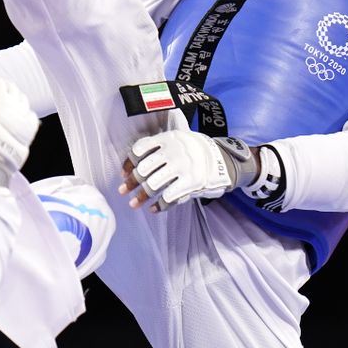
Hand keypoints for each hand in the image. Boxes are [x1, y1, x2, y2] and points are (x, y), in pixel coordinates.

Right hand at [0, 76, 39, 170]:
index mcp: (0, 98)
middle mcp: (16, 106)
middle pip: (11, 89)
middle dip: (1, 90)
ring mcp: (24, 119)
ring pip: (22, 100)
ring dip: (13, 100)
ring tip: (2, 109)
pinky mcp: (28, 133)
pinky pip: (31, 116)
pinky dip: (23, 114)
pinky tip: (14, 119)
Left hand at [118, 131, 257, 212]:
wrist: (224, 160)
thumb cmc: (195, 152)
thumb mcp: (178, 141)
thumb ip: (159, 149)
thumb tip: (132, 169)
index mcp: (169, 138)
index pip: (140, 149)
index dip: (129, 163)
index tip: (123, 174)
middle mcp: (174, 151)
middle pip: (144, 169)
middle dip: (131, 183)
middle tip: (123, 191)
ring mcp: (183, 166)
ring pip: (153, 184)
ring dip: (141, 197)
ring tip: (134, 204)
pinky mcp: (192, 182)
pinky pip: (169, 196)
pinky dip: (160, 205)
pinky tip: (154, 209)